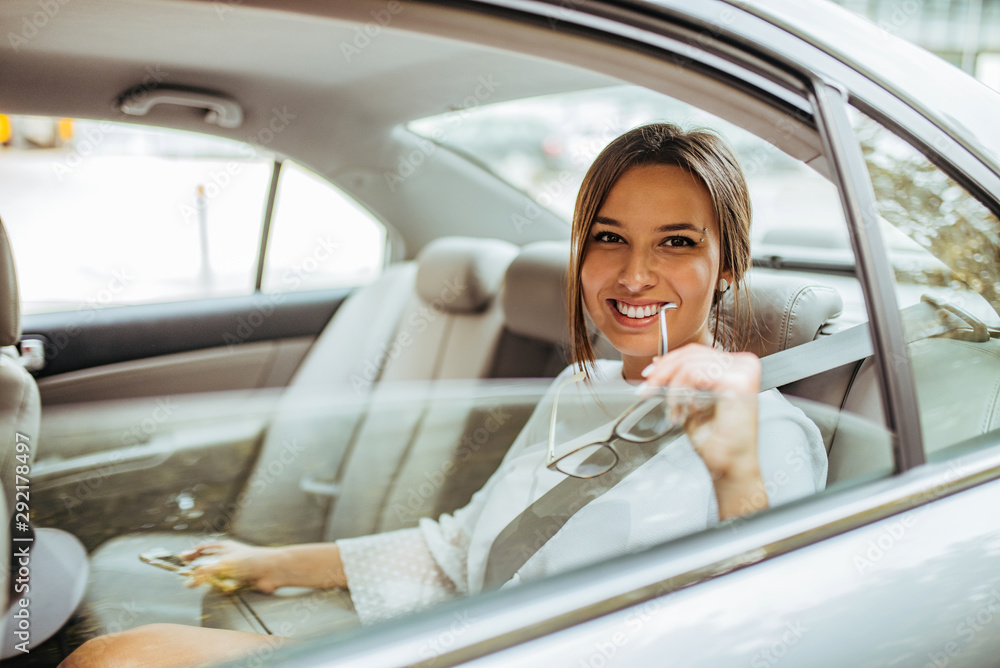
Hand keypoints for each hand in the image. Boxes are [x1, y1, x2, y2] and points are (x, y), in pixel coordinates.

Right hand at [181, 540, 286, 593]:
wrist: (273, 571)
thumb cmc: (252, 560)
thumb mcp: (224, 564)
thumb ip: (206, 572)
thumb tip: (189, 581)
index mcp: (224, 547)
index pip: (203, 548)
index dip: (192, 553)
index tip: (181, 559)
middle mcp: (227, 558)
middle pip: (207, 563)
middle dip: (197, 570)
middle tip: (186, 576)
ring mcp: (233, 570)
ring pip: (215, 577)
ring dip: (209, 581)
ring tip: (199, 585)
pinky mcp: (238, 582)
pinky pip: (224, 587)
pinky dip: (221, 589)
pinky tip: (221, 589)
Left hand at [641, 344, 766, 518]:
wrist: (730, 466)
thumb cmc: (718, 441)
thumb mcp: (693, 401)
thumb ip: (683, 380)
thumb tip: (660, 365)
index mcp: (737, 367)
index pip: (697, 352)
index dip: (670, 360)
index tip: (651, 373)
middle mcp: (744, 365)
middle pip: (692, 354)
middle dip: (663, 372)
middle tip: (647, 388)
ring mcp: (743, 371)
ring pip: (689, 363)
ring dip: (671, 388)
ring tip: (671, 410)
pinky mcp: (737, 382)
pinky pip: (694, 374)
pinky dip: (680, 392)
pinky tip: (681, 411)